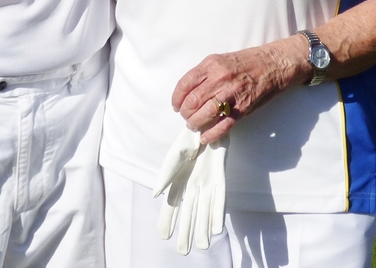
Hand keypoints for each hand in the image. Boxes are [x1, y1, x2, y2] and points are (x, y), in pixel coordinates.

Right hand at [153, 127, 226, 253]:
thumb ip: (166, 175)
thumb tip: (155, 195)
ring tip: (203, 246)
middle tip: (183, 252)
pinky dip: (218, 213)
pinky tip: (218, 229)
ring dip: (203, 228)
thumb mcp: (174, 157)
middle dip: (186, 231)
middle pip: (189, 213)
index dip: (168, 220)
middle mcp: (192, 186)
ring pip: (204, 211)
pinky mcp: (220, 180)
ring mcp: (207, 184)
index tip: (164, 237)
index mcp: (178, 181)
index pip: (171, 205)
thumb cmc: (187, 140)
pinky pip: (219, 200)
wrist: (206, 125)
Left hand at [172, 39, 305, 145]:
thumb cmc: (246, 62)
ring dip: (195, 123)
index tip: (176, 105)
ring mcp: (231, 94)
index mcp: (211, 64)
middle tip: (186, 117)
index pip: (185, 83)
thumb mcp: (221, 60)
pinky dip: (211, 134)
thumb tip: (189, 93)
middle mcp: (219, 78)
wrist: (272, 65)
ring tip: (193, 125)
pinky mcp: (242, 108)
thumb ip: (205, 74)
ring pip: (205, 114)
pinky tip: (205, 137)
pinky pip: (222, 125)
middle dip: (185, 113)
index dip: (177, 98)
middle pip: (192, 101)